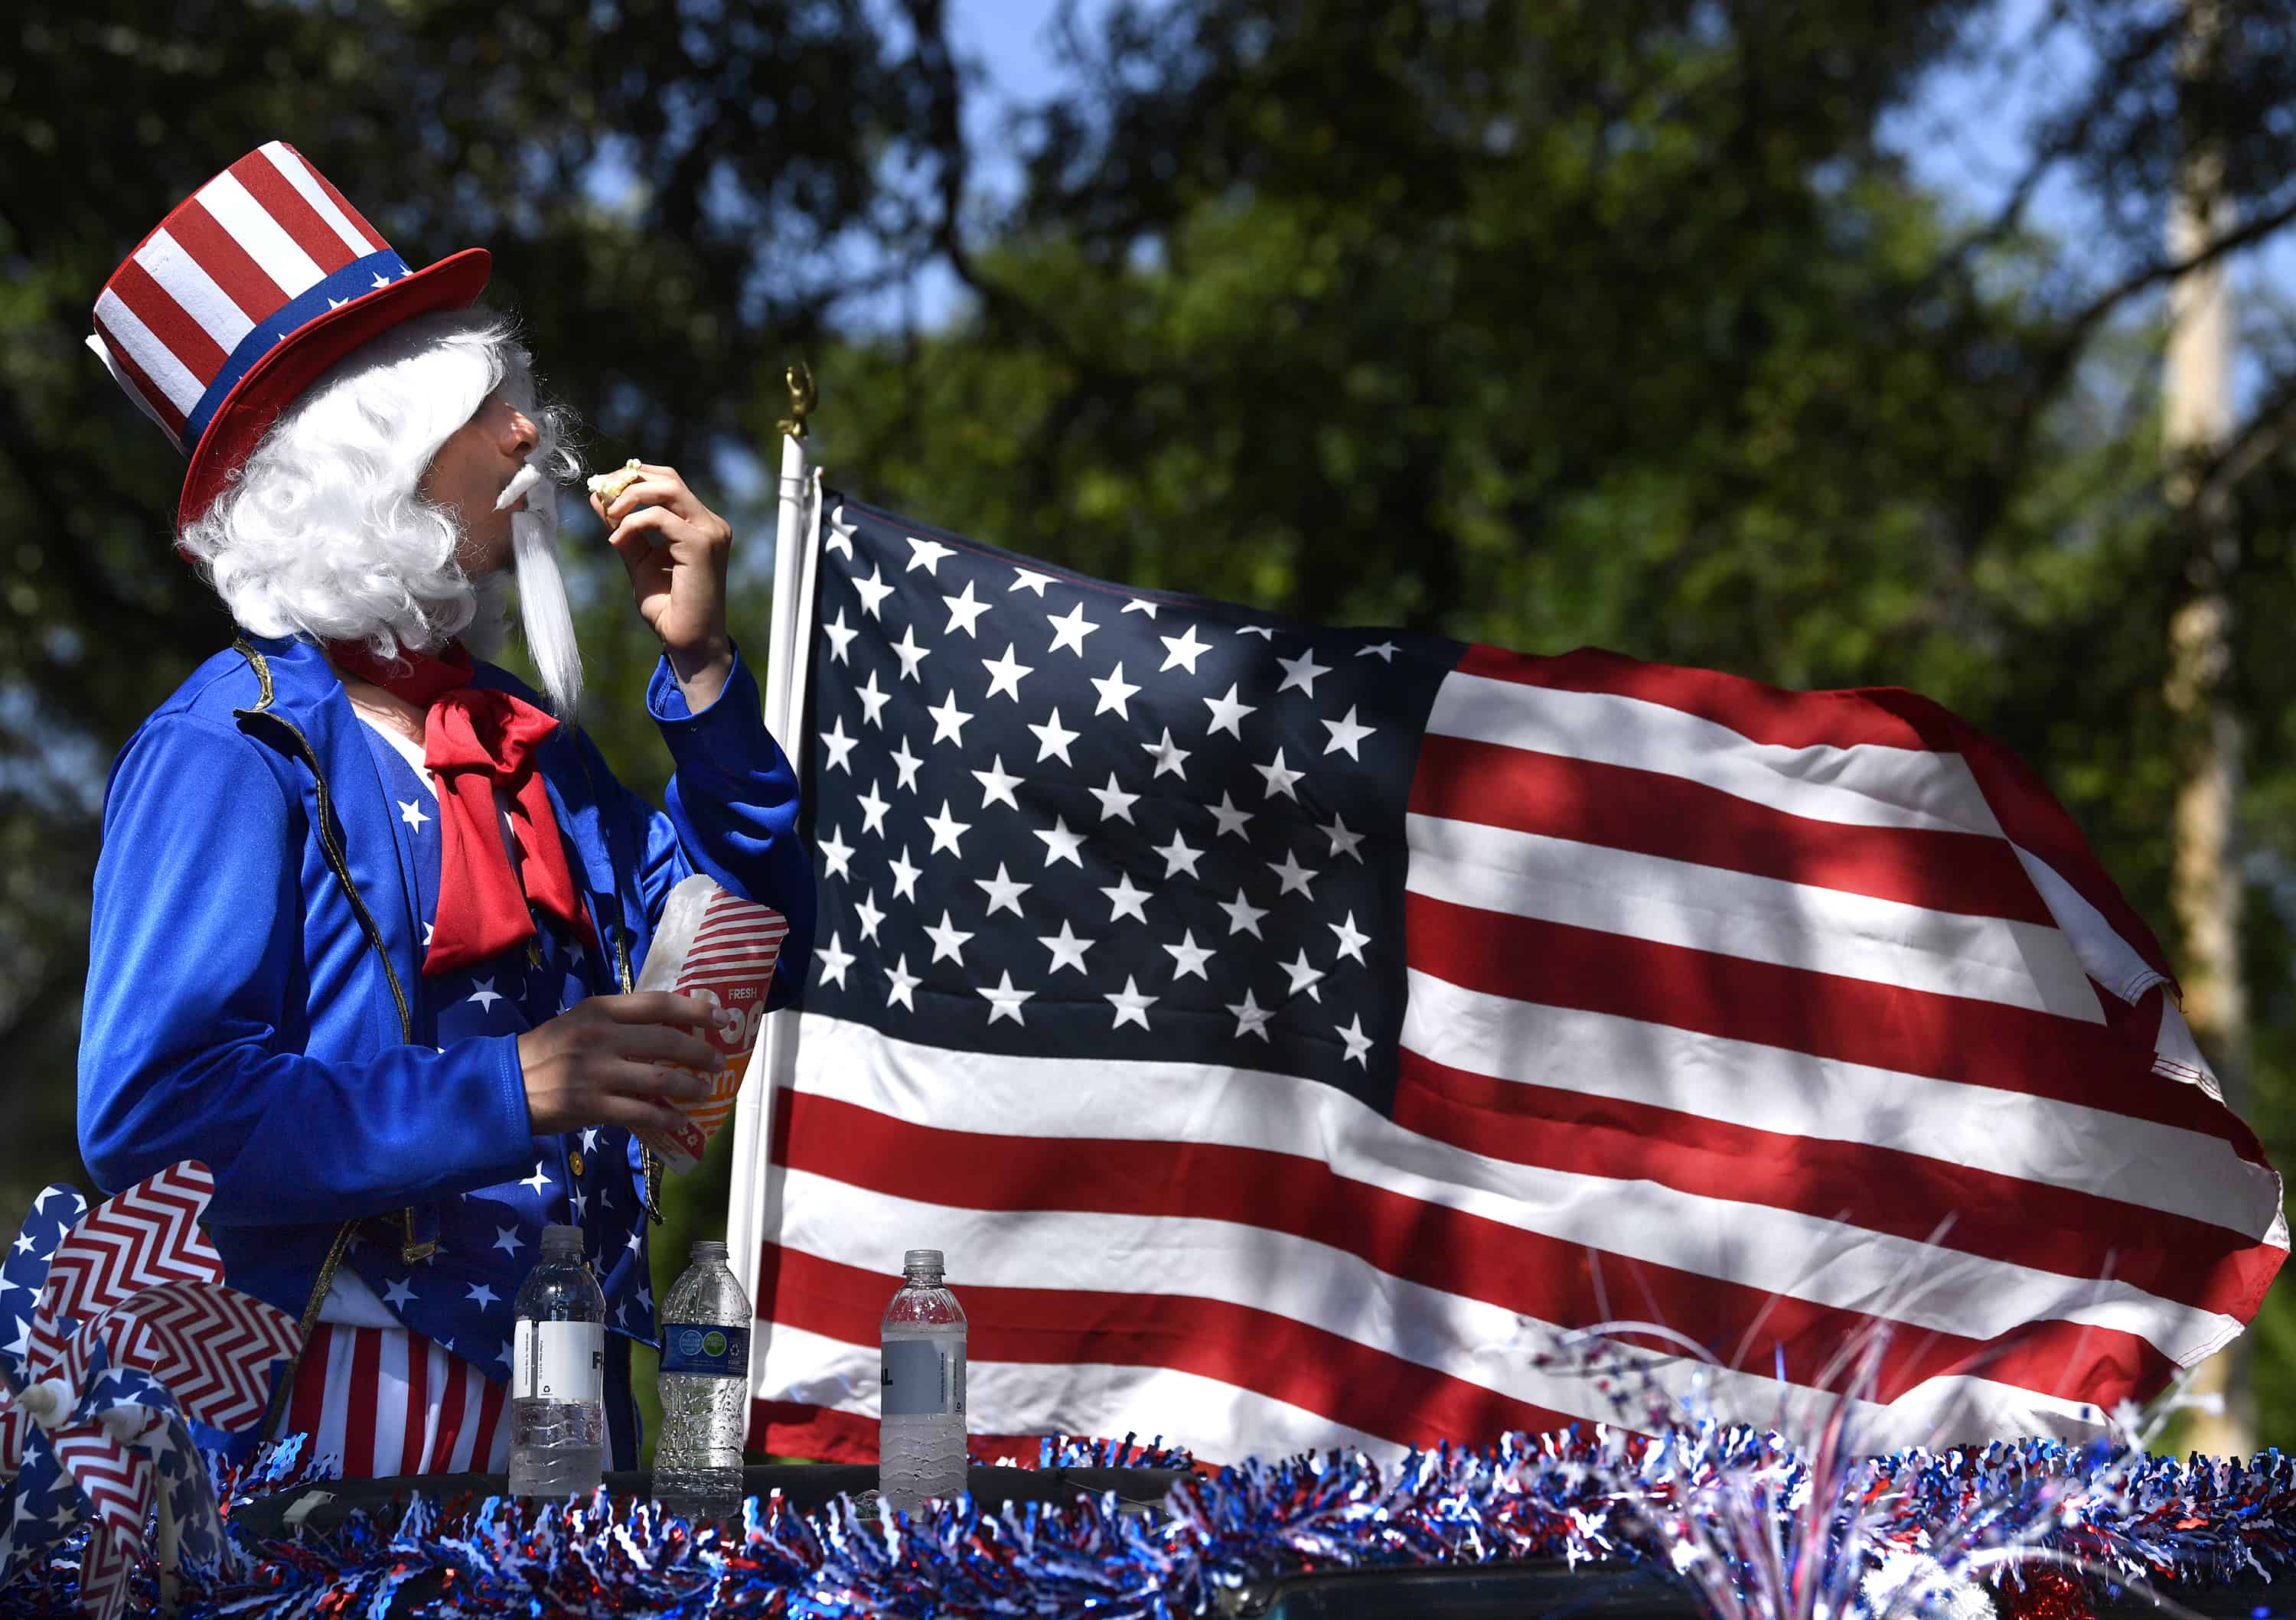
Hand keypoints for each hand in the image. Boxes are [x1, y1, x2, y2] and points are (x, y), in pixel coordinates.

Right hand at [516, 993, 731, 1135]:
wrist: (505, 1085)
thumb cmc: (548, 1051)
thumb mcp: (580, 1022)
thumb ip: (619, 1022)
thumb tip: (671, 1028)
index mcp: (599, 1010)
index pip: (657, 1003)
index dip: (695, 1010)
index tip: (721, 1017)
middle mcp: (600, 1036)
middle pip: (667, 1040)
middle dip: (701, 1052)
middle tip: (719, 1061)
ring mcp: (595, 1071)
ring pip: (661, 1077)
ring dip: (691, 1086)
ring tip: (705, 1091)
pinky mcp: (590, 1104)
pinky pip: (641, 1112)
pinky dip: (667, 1117)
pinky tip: (679, 1120)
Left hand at [591, 462, 733, 707]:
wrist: (687, 641)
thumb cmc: (668, 607)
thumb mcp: (638, 558)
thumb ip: (623, 528)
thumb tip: (599, 497)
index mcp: (700, 524)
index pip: (669, 483)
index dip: (635, 477)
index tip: (603, 487)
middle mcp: (710, 524)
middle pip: (669, 479)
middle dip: (629, 480)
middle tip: (601, 491)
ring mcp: (710, 533)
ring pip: (667, 489)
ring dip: (630, 497)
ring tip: (609, 515)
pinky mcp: (701, 545)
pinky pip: (660, 518)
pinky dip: (632, 523)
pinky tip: (617, 540)